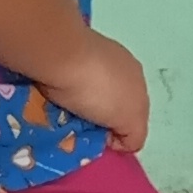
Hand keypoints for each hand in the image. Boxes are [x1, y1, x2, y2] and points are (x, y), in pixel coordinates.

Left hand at [48, 29, 150, 152]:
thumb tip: (122, 141)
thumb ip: (134, 135)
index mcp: (138, 79)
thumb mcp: (130, 119)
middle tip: (81, 128)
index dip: (119, 131)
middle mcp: (120, 64)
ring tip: (63, 114)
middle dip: (98, 118)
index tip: (101, 138)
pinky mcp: (65, 52)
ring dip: (79, 105)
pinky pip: (68, 80)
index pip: (134, 114)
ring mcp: (93, 55)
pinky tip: (54, 95)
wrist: (60, 56)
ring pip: (89, 91)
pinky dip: (63, 90)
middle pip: (112, 102)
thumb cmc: (98, 91)